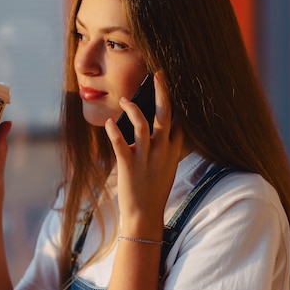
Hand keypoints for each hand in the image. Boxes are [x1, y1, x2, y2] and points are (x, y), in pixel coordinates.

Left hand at [104, 71, 184, 236]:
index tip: (171, 81)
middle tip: (157, 74)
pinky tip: (109, 123)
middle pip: (165, 116)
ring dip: (133, 109)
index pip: (179, 120)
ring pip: (143, 127)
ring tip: (124, 98)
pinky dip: (114, 132)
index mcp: (172, 151)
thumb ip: (166, 147)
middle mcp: (162, 152)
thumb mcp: (166, 166)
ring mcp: (146, 160)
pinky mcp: (129, 167)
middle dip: (161, 93)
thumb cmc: (152, 189)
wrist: (145, 216)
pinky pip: (121, 146)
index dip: (176, 100)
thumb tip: (160, 126)